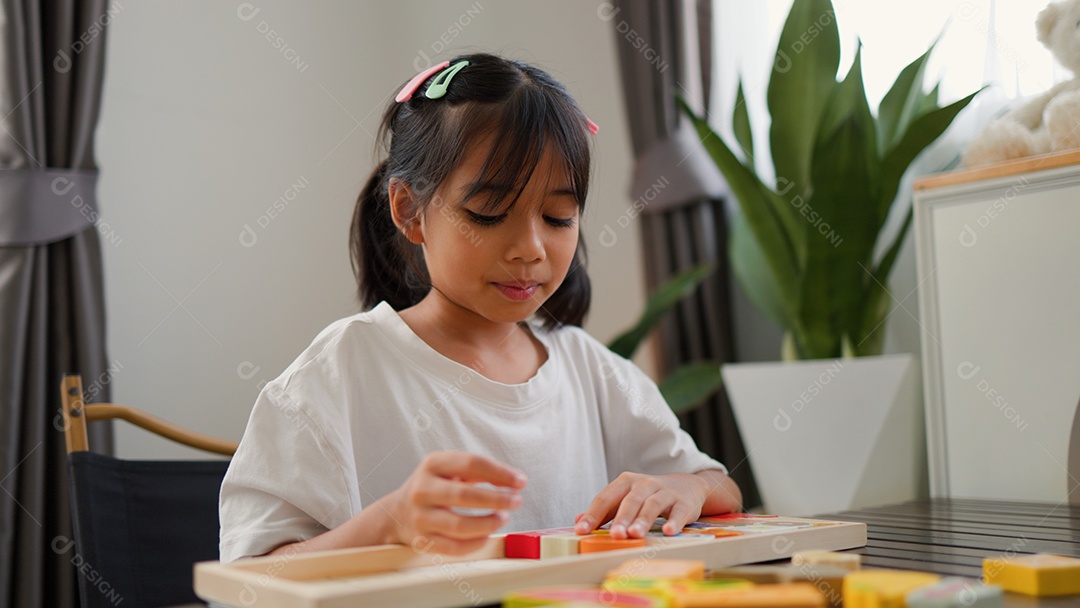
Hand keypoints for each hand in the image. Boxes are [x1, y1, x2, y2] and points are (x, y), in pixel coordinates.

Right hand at [386, 451, 526, 554]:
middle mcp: (423, 489)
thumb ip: (477, 471)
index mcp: (433, 464)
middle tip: (516, 501)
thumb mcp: (448, 469)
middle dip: (497, 499)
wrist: (397, 513)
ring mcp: (421, 516)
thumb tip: (512, 481)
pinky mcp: (422, 540)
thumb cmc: (434, 488)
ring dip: (488, 523)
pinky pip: (454, 547)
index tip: (520, 481)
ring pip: (459, 525)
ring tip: (503, 517)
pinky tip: (487, 535)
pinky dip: (475, 543)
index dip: (500, 472)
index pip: (471, 463)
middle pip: (466, 495)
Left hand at [574, 472, 713, 538]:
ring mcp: (665, 492)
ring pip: (652, 505)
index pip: (606, 498)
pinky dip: (674, 522)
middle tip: (614, 535)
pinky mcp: (683, 503)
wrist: (687, 486)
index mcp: (625, 482)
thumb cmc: (649, 496)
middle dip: (621, 519)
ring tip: (635, 535)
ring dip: (643, 520)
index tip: (581, 530)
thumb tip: (577, 521)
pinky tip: (668, 532)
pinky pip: (678, 513)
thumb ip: (604, 510)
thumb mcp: (625, 497)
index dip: (593, 514)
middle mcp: (644, 484)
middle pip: (630, 501)